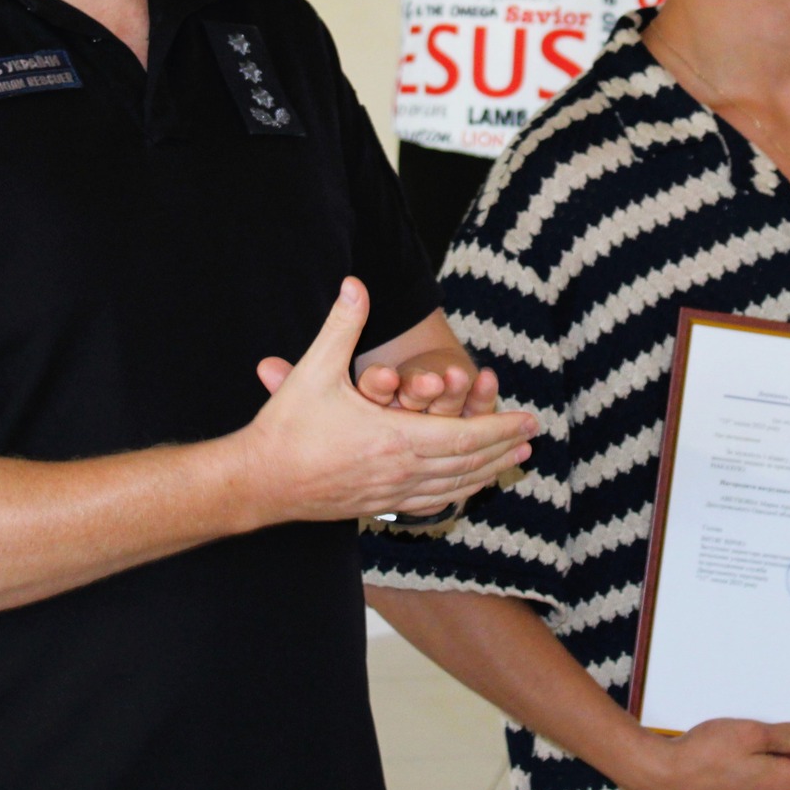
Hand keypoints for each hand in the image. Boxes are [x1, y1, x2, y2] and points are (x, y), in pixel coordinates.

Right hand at [240, 277, 534, 520]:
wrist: (257, 481)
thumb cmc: (286, 426)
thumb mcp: (315, 370)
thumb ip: (342, 325)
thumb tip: (356, 283)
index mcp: (394, 438)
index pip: (463, 436)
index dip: (499, 428)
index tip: (529, 420)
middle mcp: (399, 471)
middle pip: (466, 462)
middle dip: (502, 447)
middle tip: (532, 437)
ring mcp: (389, 494)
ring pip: (451, 485)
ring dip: (486, 471)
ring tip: (512, 460)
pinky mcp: (376, 506)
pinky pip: (429, 502)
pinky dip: (456, 492)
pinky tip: (466, 487)